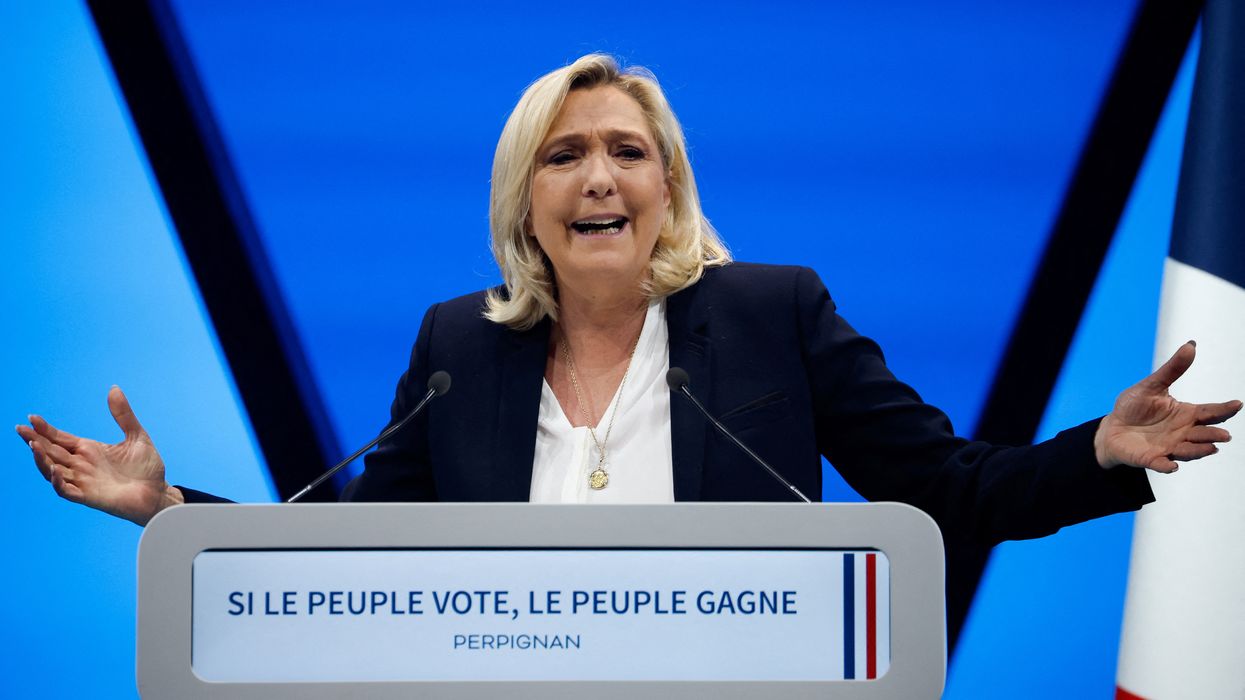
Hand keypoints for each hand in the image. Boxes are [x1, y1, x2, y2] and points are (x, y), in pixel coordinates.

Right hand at [16, 387, 182, 524]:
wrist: (158, 493)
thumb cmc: (147, 467)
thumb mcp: (137, 436)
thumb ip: (124, 415)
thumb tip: (114, 388)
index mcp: (89, 450)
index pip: (60, 438)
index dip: (45, 429)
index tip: (32, 417)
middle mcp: (82, 465)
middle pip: (51, 452)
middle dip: (34, 440)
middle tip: (21, 428)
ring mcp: (83, 481)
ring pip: (52, 471)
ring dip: (41, 459)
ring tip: (33, 445)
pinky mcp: (89, 497)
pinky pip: (66, 490)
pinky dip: (57, 482)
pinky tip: (55, 470)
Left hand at [1095, 341, 1241, 472]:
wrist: (1111, 428)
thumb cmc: (1134, 407)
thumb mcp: (1151, 385)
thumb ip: (1172, 370)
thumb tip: (1191, 345)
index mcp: (1185, 414)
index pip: (1208, 412)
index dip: (1224, 409)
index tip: (1237, 404)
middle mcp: (1182, 432)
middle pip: (1203, 434)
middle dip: (1213, 435)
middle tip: (1224, 435)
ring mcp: (1168, 447)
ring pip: (1188, 451)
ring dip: (1198, 450)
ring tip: (1210, 448)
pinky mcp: (1151, 458)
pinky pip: (1160, 463)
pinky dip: (1166, 465)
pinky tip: (1171, 466)